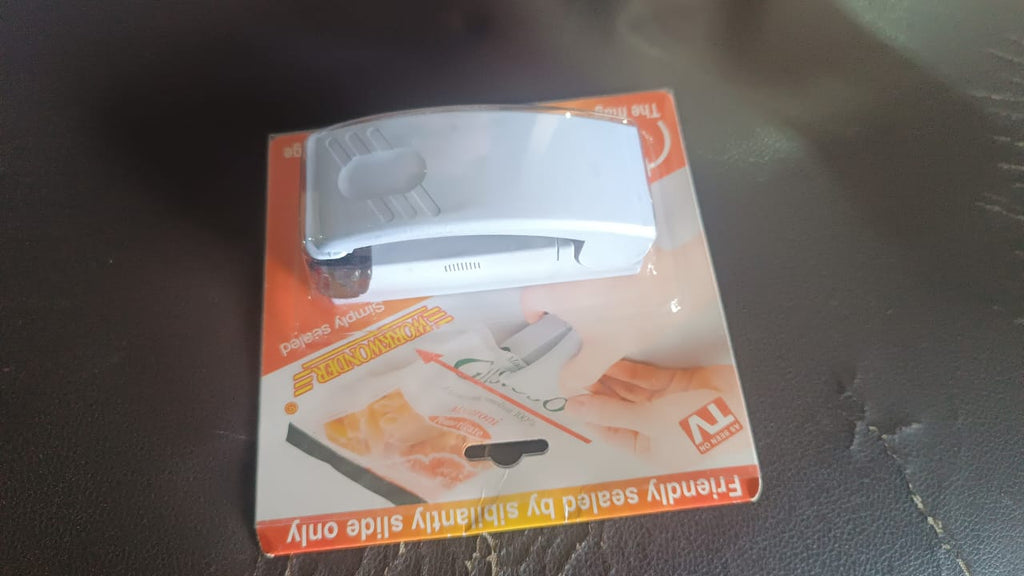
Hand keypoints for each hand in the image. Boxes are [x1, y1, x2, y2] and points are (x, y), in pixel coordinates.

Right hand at [521, 236, 717, 395]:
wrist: (670, 280)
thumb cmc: (629, 315)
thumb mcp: (602, 352)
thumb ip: (578, 373)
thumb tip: (563, 385)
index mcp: (553, 290)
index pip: (527, 299)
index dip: (534, 312)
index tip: (544, 321)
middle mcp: (562, 267)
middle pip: (547, 283)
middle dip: (554, 300)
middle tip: (569, 318)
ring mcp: (584, 254)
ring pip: (568, 272)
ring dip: (574, 287)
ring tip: (592, 305)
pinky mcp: (606, 247)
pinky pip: (588, 263)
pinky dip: (593, 276)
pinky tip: (611, 289)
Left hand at [567, 360, 743, 462]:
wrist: (742, 404)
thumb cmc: (700, 426)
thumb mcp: (648, 422)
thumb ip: (609, 413)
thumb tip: (574, 410)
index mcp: (650, 449)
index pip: (610, 432)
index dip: (589, 415)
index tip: (568, 396)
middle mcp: (656, 428)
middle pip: (619, 409)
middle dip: (597, 393)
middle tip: (572, 374)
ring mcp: (667, 405)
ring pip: (631, 391)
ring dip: (610, 379)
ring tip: (585, 363)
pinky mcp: (677, 384)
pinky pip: (646, 377)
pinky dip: (628, 369)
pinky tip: (608, 361)